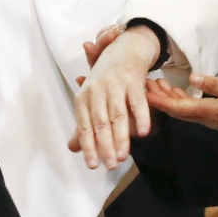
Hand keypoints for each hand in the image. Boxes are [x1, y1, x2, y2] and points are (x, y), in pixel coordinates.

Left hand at [69, 25, 159, 169]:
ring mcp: (115, 85)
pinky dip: (141, 117)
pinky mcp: (133, 81)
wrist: (124, 51)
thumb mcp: (91, 100)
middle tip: (110, 165)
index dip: (88, 147)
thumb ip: (84, 125)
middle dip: (105, 146)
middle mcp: (97, 90)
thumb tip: (74, 148)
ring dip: (121, 137)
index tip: (93, 165)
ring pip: (117, 115)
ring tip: (123, 156)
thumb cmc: (106, 80)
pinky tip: (143, 133)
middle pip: (100, 123)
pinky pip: (137, 101)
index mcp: (83, 97)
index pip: (84, 126)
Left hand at [144, 74, 217, 131]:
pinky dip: (177, 98)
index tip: (144, 94)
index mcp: (207, 111)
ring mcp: (205, 117)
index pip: (177, 107)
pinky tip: (173, 89)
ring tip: (154, 83)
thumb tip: (193, 77)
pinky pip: (188, 108)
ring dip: (166, 97)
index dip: (159, 101)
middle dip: (157, 98)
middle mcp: (202, 117)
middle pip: (174, 109)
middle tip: (143, 84)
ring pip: (179, 108)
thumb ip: (215, 84)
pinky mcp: (209, 114)